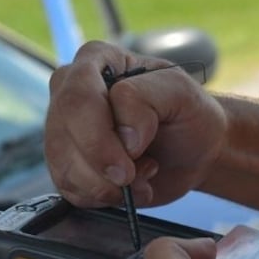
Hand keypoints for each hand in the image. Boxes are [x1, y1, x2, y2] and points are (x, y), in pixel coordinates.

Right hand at [45, 41, 227, 207]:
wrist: (196, 151)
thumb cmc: (188, 114)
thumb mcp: (180, 93)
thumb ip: (145, 99)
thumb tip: (122, 135)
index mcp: (96, 61)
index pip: (77, 94)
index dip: (99, 132)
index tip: (134, 151)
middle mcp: (71, 92)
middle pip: (62, 131)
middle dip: (102, 162)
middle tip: (133, 175)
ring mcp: (66, 131)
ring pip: (64, 165)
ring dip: (106, 184)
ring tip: (141, 175)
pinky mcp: (70, 166)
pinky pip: (70, 189)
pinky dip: (104, 197)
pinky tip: (129, 188)